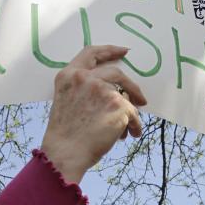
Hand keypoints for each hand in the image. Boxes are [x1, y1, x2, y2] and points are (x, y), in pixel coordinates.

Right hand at [40, 45, 147, 183]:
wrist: (66, 153)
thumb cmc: (65, 135)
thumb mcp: (67, 101)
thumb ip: (83, 89)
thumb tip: (113, 92)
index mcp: (69, 75)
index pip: (91, 53)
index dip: (109, 50)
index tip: (123, 51)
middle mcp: (86, 78)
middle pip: (116, 72)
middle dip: (131, 85)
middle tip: (139, 97)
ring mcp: (103, 89)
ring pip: (125, 96)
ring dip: (130, 111)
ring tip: (129, 126)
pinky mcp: (118, 104)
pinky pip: (133, 113)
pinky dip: (134, 125)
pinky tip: (131, 134)